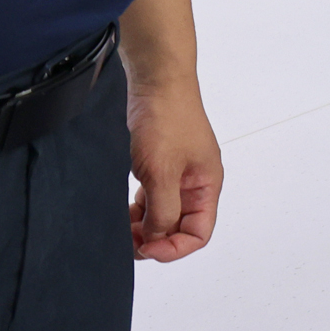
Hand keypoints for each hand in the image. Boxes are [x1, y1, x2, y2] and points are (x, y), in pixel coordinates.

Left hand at [125, 69, 224, 262]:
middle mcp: (196, 183)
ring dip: (144, 224)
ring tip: (122, 226)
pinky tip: (124, 207)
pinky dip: (139, 207)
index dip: (174, 247)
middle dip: (156, 238)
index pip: (198, 233)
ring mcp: (178, 173)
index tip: (148, 248)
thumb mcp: (162, 173)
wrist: (156, 81)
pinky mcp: (161, 164)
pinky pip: (153, 196)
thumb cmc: (167, 119)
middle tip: (128, 241)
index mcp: (207, 186)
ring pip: (164, 213)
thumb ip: (162, 211)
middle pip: (180, 226)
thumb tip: (156, 239)